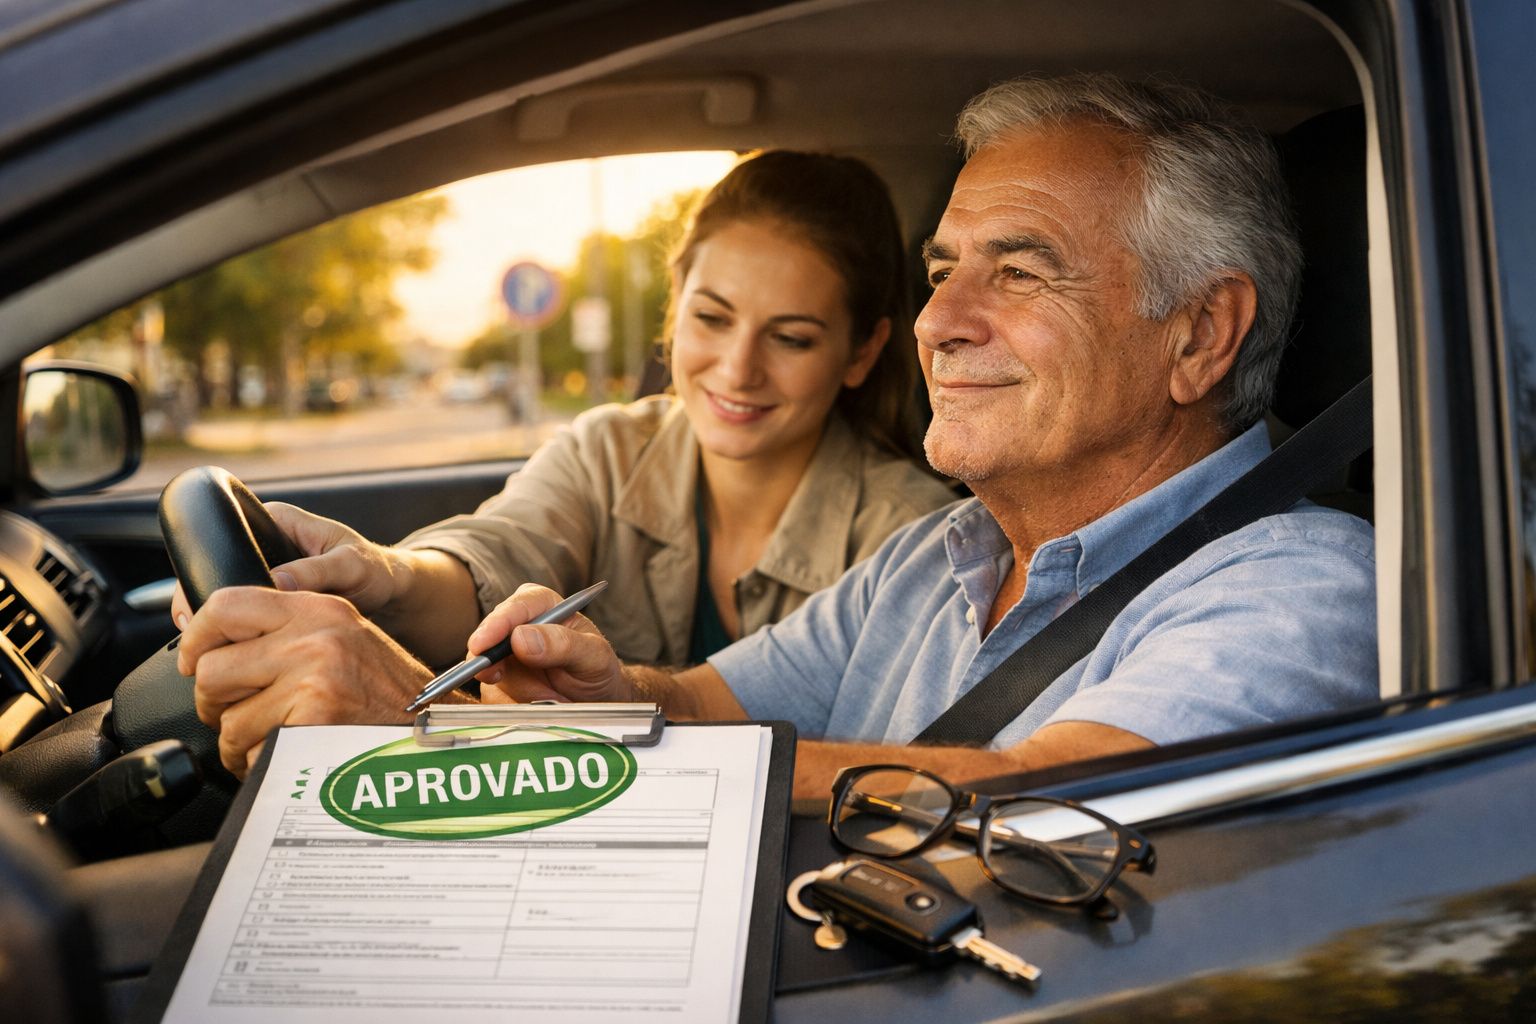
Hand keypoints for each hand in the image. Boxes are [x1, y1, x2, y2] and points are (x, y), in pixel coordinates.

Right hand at [170, 502, 404, 628]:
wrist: (388, 592)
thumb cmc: (374, 570)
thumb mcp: (351, 566)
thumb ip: (317, 572)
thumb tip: (277, 582)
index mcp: (276, 521)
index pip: (225, 540)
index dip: (208, 573)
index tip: (205, 607)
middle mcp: (262, 543)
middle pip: (214, 572)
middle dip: (205, 605)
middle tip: (202, 638)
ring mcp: (262, 571)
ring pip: (222, 597)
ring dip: (217, 623)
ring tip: (216, 650)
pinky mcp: (266, 597)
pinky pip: (239, 613)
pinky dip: (234, 633)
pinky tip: (236, 653)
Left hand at [180, 586, 432, 776]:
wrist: (439, 735)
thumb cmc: (391, 696)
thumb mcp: (345, 639)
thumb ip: (289, 633)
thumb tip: (211, 648)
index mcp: (320, 609)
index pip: (225, 604)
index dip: (194, 637)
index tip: (193, 661)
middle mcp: (317, 637)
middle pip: (212, 669)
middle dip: (215, 703)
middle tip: (237, 714)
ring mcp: (315, 680)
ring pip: (227, 721)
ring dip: (240, 742)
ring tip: (274, 741)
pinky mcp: (314, 723)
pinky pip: (251, 753)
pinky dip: (262, 766)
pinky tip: (293, 759)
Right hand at [470, 583, 628, 703]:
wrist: (597, 700)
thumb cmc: (597, 668)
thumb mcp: (594, 656)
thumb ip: (563, 644)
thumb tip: (520, 637)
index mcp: (543, 606)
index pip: (515, 608)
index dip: (495, 625)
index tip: (482, 645)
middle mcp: (518, 627)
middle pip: (490, 642)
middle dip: (500, 666)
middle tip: (512, 680)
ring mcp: (505, 657)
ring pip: (491, 675)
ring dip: (523, 692)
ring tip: (554, 696)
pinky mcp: (499, 684)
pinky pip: (494, 699)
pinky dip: (517, 707)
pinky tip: (541, 705)